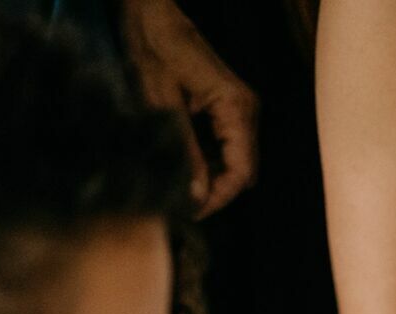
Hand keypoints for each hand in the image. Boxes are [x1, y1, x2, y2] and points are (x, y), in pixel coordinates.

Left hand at [120, 0, 259, 217]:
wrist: (150, 9)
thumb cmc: (153, 44)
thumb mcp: (161, 101)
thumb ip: (183, 150)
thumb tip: (195, 195)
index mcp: (236, 108)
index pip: (242, 170)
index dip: (220, 197)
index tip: (190, 211)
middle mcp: (245, 110)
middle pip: (243, 168)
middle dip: (215, 190)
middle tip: (179, 203)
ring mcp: (238, 108)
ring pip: (233, 159)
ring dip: (209, 176)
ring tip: (176, 185)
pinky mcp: (225, 106)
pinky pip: (224, 144)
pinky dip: (205, 159)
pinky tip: (180, 163)